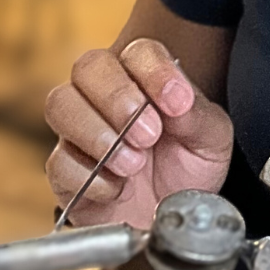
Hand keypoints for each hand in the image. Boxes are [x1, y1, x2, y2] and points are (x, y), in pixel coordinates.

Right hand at [44, 38, 232, 228]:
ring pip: (61, 104)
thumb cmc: (190, 166)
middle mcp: (105, 95)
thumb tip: (178, 99)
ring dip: (97, 134)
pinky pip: (58, 161)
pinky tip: (118, 188)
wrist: (172, 218)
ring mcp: (79, 129)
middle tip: (148, 135)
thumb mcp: (211, 139)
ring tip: (134, 164)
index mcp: (146, 77)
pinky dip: (91, 177)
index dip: (155, 72)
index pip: (139, 52)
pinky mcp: (63, 170)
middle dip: (117, 98)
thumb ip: (197, 115)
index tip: (177, 104)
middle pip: (89, 66)